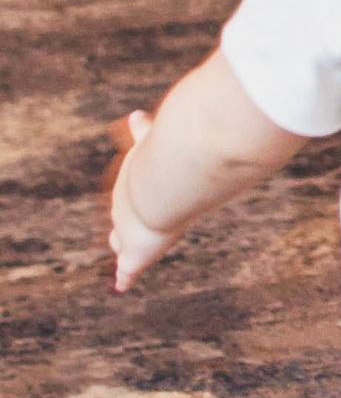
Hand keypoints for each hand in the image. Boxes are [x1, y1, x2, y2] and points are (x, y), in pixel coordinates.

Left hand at [108, 112, 181, 288]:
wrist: (159, 186)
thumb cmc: (164, 163)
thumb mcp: (153, 141)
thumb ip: (143, 131)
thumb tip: (134, 115)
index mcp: (133, 179)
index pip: (129, 184)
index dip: (130, 190)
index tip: (127, 189)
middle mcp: (126, 204)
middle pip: (122, 211)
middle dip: (124, 215)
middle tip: (120, 224)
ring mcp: (129, 228)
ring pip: (121, 239)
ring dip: (123, 244)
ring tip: (121, 252)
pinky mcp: (137, 253)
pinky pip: (128, 268)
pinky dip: (125, 275)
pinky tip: (121, 283)